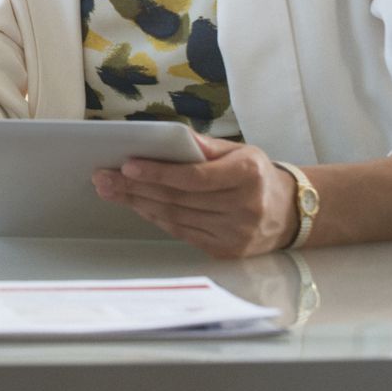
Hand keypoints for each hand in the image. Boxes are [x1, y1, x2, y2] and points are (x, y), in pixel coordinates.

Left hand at [91, 134, 298, 258]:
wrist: (288, 212)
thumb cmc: (256, 174)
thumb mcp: (240, 150)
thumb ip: (205, 146)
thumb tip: (169, 138)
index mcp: (248, 175)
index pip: (195, 177)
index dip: (159, 173)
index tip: (127, 165)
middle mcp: (244, 207)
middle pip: (179, 199)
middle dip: (135, 188)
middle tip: (103, 177)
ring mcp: (235, 234)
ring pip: (176, 218)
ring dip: (138, 204)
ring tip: (111, 190)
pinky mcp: (225, 251)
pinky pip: (182, 233)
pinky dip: (155, 218)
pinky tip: (137, 206)